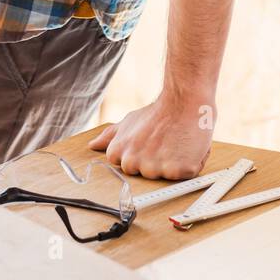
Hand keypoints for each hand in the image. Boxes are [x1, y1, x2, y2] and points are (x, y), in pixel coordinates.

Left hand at [88, 93, 216, 179]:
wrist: (182, 102)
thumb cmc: (157, 113)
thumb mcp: (128, 122)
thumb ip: (109, 136)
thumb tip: (92, 145)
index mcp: (119, 153)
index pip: (127, 167)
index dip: (142, 156)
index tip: (148, 144)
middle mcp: (133, 163)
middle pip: (145, 174)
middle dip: (155, 162)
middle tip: (163, 143)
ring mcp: (154, 169)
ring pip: (164, 177)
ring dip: (171, 165)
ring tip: (174, 145)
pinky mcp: (176, 171)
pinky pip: (182, 176)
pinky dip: (187, 165)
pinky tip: (185, 149)